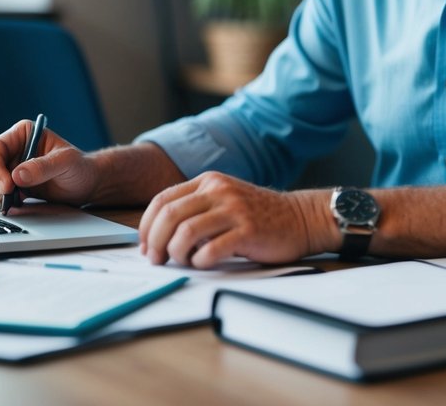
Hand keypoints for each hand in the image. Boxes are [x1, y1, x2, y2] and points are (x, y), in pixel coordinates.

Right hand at [0, 119, 99, 208]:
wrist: (87, 184)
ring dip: (0, 194)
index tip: (7, 185)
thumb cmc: (80, 167)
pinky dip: (6, 202)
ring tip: (19, 202)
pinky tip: (19, 206)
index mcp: (24, 134)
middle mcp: (15, 149)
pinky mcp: (16, 185)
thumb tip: (18, 175)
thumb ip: (43, 167)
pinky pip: (1, 194)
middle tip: (9, 199)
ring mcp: (14, 168)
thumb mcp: (66, 163)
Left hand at [137, 172, 331, 268]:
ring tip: (183, 262)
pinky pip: (211, 250)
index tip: (144, 246)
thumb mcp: (224, 200)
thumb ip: (195, 209)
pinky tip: (204, 264)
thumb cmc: (258, 215)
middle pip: (169, 216)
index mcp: (208, 182)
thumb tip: (157, 236)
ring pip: (186, 233)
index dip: (146, 226)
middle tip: (155, 260)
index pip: (162, 200)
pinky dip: (200, 262)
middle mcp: (218, 191)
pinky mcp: (248, 232)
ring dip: (176, 254)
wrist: (300, 217)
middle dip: (155, 242)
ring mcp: (234, 210)